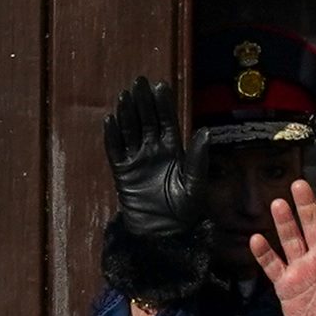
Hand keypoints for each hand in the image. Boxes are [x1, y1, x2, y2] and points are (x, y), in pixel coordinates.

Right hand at [103, 76, 208, 236]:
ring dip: (127, 114)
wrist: (165, 232)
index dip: (163, 104)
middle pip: (147, 121)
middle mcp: (154, 152)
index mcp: (174, 152)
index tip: (160, 86)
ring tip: (125, 96)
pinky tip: (110, 120)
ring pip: (130, 131)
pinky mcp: (123, 172)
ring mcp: (137, 160)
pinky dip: (112, 136)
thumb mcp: (195, 183)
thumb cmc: (186, 210)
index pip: (167, 122)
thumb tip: (205, 131)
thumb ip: (198, 157)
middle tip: (138, 82)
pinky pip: (115, 150)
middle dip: (143, 102)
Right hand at [251, 181, 315, 315]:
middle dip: (306, 205)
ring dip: (285, 222)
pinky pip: (273, 265)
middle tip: (299, 184)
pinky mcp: (285, 283)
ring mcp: (302, 267)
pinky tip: (257, 239)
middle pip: (313, 225)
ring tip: (278, 204)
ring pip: (291, 239)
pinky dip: (265, 254)